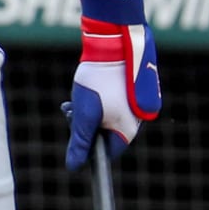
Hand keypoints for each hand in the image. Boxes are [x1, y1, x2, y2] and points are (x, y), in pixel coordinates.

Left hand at [64, 0, 160, 169]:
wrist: (112, 42)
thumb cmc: (98, 80)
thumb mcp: (84, 114)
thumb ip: (80, 142)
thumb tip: (74, 167)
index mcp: (130, 129)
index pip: (109, 151)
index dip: (89, 148)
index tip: (74, 138)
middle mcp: (138, 118)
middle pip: (106, 133)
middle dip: (85, 125)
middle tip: (70, 112)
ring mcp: (135, 103)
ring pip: (106, 116)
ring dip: (87, 112)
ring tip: (73, 101)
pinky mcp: (130, 90)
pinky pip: (111, 102)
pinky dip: (96, 100)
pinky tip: (84, 89)